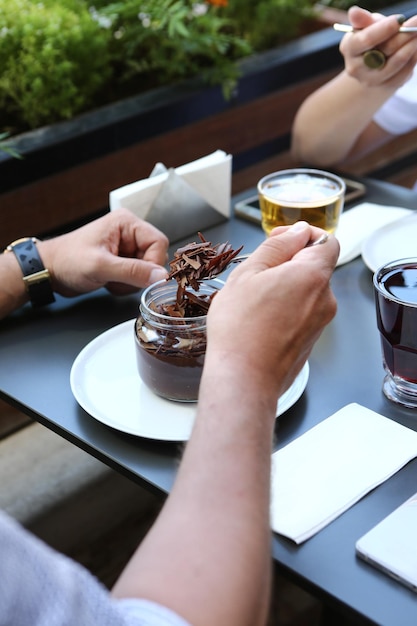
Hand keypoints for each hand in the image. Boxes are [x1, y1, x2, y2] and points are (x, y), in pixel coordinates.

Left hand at [39, 208, 168, 296]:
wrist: (49, 270)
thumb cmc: (68, 260)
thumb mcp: (101, 266)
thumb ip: (133, 271)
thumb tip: (160, 276)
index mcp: (127, 223)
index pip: (159, 242)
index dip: (153, 263)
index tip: (141, 277)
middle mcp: (129, 232)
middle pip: (155, 257)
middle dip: (139, 274)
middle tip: (118, 278)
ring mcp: (126, 248)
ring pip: (147, 270)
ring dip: (131, 282)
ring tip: (110, 279)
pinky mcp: (122, 261)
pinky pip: (137, 277)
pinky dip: (126, 285)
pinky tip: (109, 282)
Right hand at [206, 222, 338, 398]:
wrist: (244, 379)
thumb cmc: (240, 328)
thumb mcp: (249, 273)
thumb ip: (277, 246)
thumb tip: (298, 231)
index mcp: (313, 276)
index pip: (326, 241)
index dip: (303, 235)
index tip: (280, 240)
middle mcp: (324, 299)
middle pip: (315, 267)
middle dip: (288, 264)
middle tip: (255, 274)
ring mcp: (320, 323)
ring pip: (306, 292)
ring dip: (284, 288)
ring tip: (252, 301)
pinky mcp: (310, 341)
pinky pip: (301, 314)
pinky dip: (284, 310)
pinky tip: (259, 321)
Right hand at [340, 7, 416, 88]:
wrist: (370, 67)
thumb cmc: (370, 40)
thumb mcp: (365, 27)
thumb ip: (363, 20)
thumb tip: (354, 12)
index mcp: (349, 48)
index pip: (366, 39)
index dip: (384, 29)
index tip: (399, 19)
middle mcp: (357, 68)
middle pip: (385, 50)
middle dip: (404, 34)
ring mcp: (371, 80)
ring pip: (396, 62)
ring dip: (412, 45)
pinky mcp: (386, 86)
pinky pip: (404, 72)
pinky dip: (413, 58)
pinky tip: (416, 47)